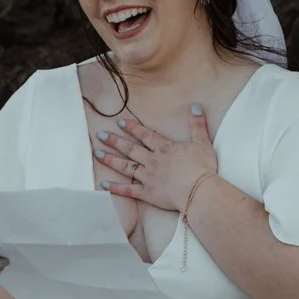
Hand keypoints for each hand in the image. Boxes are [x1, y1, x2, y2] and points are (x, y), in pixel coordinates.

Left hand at [93, 105, 217, 209]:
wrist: (198, 190)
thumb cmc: (202, 167)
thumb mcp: (202, 142)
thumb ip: (197, 124)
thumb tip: (195, 106)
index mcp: (164, 148)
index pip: (145, 135)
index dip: (132, 128)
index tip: (120, 122)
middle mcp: (152, 160)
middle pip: (130, 149)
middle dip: (114, 141)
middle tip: (100, 135)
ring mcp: (148, 177)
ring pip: (125, 166)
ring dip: (110, 160)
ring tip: (97, 154)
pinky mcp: (147, 193)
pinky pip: (128, 190)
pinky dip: (115, 188)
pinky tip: (103, 185)